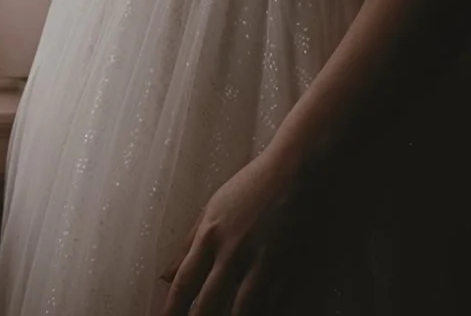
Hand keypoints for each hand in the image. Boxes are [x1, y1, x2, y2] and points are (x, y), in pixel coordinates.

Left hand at [155, 146, 329, 315]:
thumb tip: (164, 275)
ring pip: (245, 311)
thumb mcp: (215, 207)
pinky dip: (268, 315)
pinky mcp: (297, 270)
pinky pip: (279, 306)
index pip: (185, 283)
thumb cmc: (257, 183)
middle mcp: (236, 253)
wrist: (306, 168)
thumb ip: (188, 244)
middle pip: (210, 303)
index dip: (172, 309)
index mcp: (212, 235)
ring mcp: (267, 264)